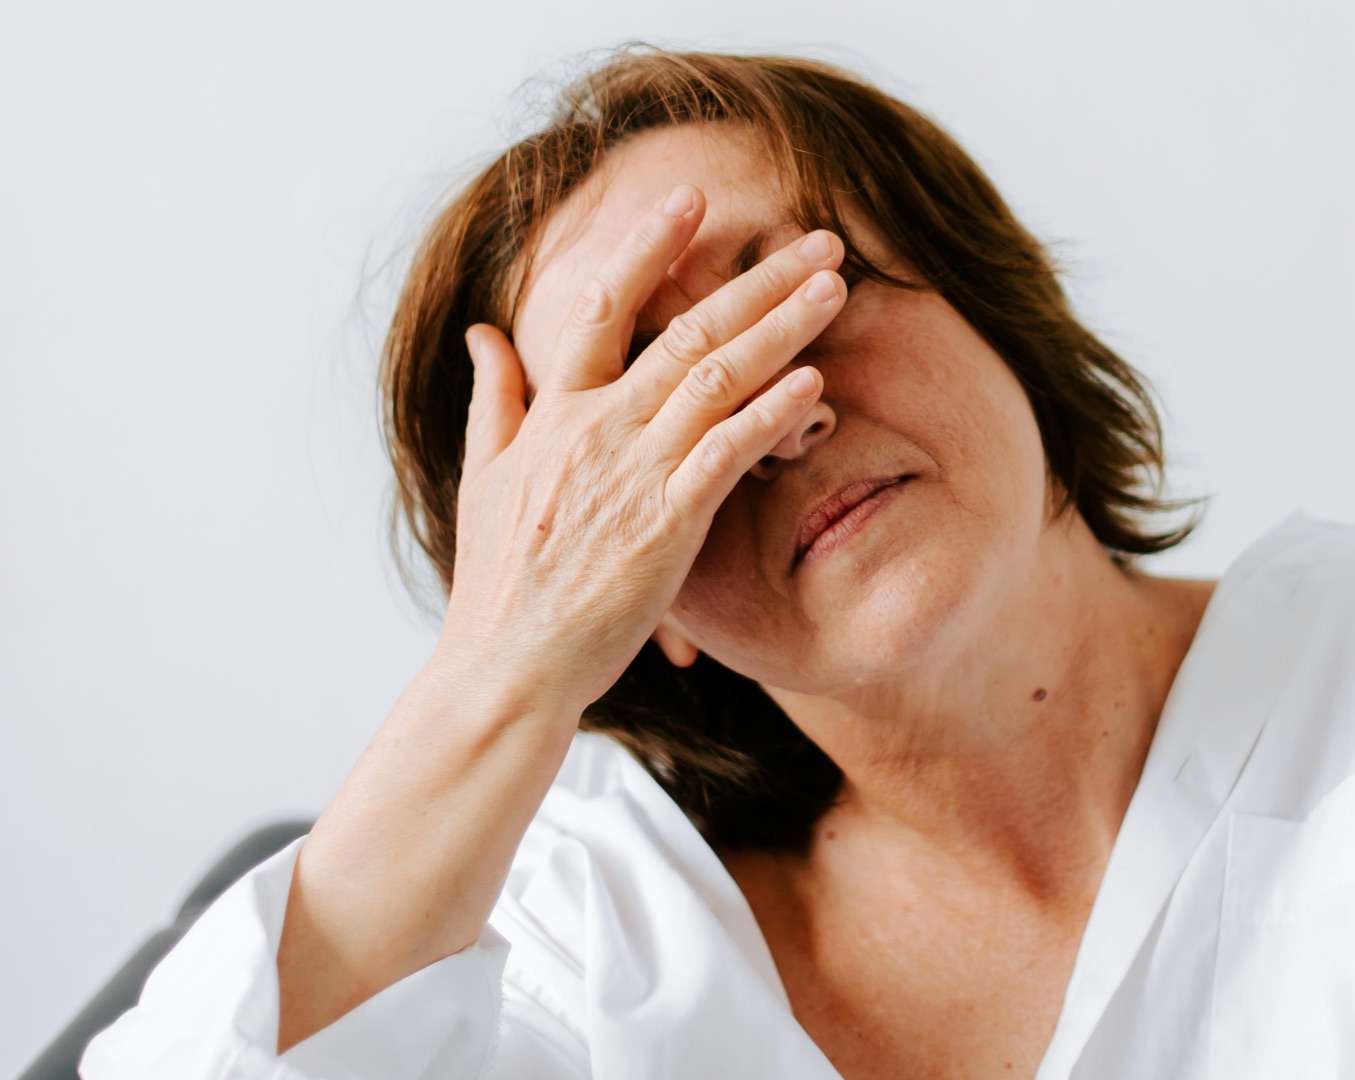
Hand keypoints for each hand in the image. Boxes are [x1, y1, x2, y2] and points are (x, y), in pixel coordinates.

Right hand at [432, 183, 844, 717]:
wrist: (507, 668)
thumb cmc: (499, 581)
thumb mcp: (482, 476)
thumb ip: (493, 397)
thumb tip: (483, 331)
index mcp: (554, 412)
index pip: (602, 305)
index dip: (649, 247)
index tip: (694, 198)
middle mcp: (597, 429)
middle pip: (686, 330)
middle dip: (757, 278)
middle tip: (820, 237)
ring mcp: (633, 474)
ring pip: (717, 377)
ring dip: (782, 326)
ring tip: (835, 286)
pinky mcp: (665, 526)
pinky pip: (725, 453)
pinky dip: (769, 412)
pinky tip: (812, 379)